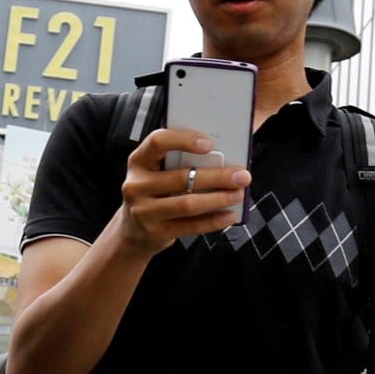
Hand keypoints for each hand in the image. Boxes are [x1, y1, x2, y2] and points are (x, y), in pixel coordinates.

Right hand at [109, 126, 249, 256]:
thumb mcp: (157, 171)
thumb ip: (179, 160)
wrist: (132, 230)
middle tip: (242, 175)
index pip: (157, 142)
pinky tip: (229, 215)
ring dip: (218, 199)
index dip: (183, 140)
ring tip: (238, 194)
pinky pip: (190, 226)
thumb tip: (221, 154)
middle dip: (217, 176)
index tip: (209, 144)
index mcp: (138, 161)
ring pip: (187, 204)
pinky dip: (213, 221)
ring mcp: (143, 211)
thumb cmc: (154, 191)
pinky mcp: (155, 232)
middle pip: (181, 177)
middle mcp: (136, 185)